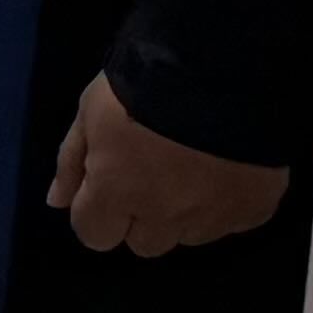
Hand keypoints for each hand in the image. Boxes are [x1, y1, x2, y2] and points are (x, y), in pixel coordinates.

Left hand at [51, 74, 293, 255]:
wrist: (224, 69)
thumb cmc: (143, 84)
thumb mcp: (90, 111)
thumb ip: (72, 162)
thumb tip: (57, 202)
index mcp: (116, 193)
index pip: (94, 235)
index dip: (98, 212)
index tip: (110, 184)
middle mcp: (164, 217)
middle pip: (144, 243)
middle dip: (142, 216)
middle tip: (153, 172)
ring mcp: (214, 218)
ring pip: (189, 236)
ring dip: (183, 213)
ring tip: (192, 165)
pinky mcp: (255, 210)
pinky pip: (232, 222)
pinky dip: (225, 203)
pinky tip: (225, 168)